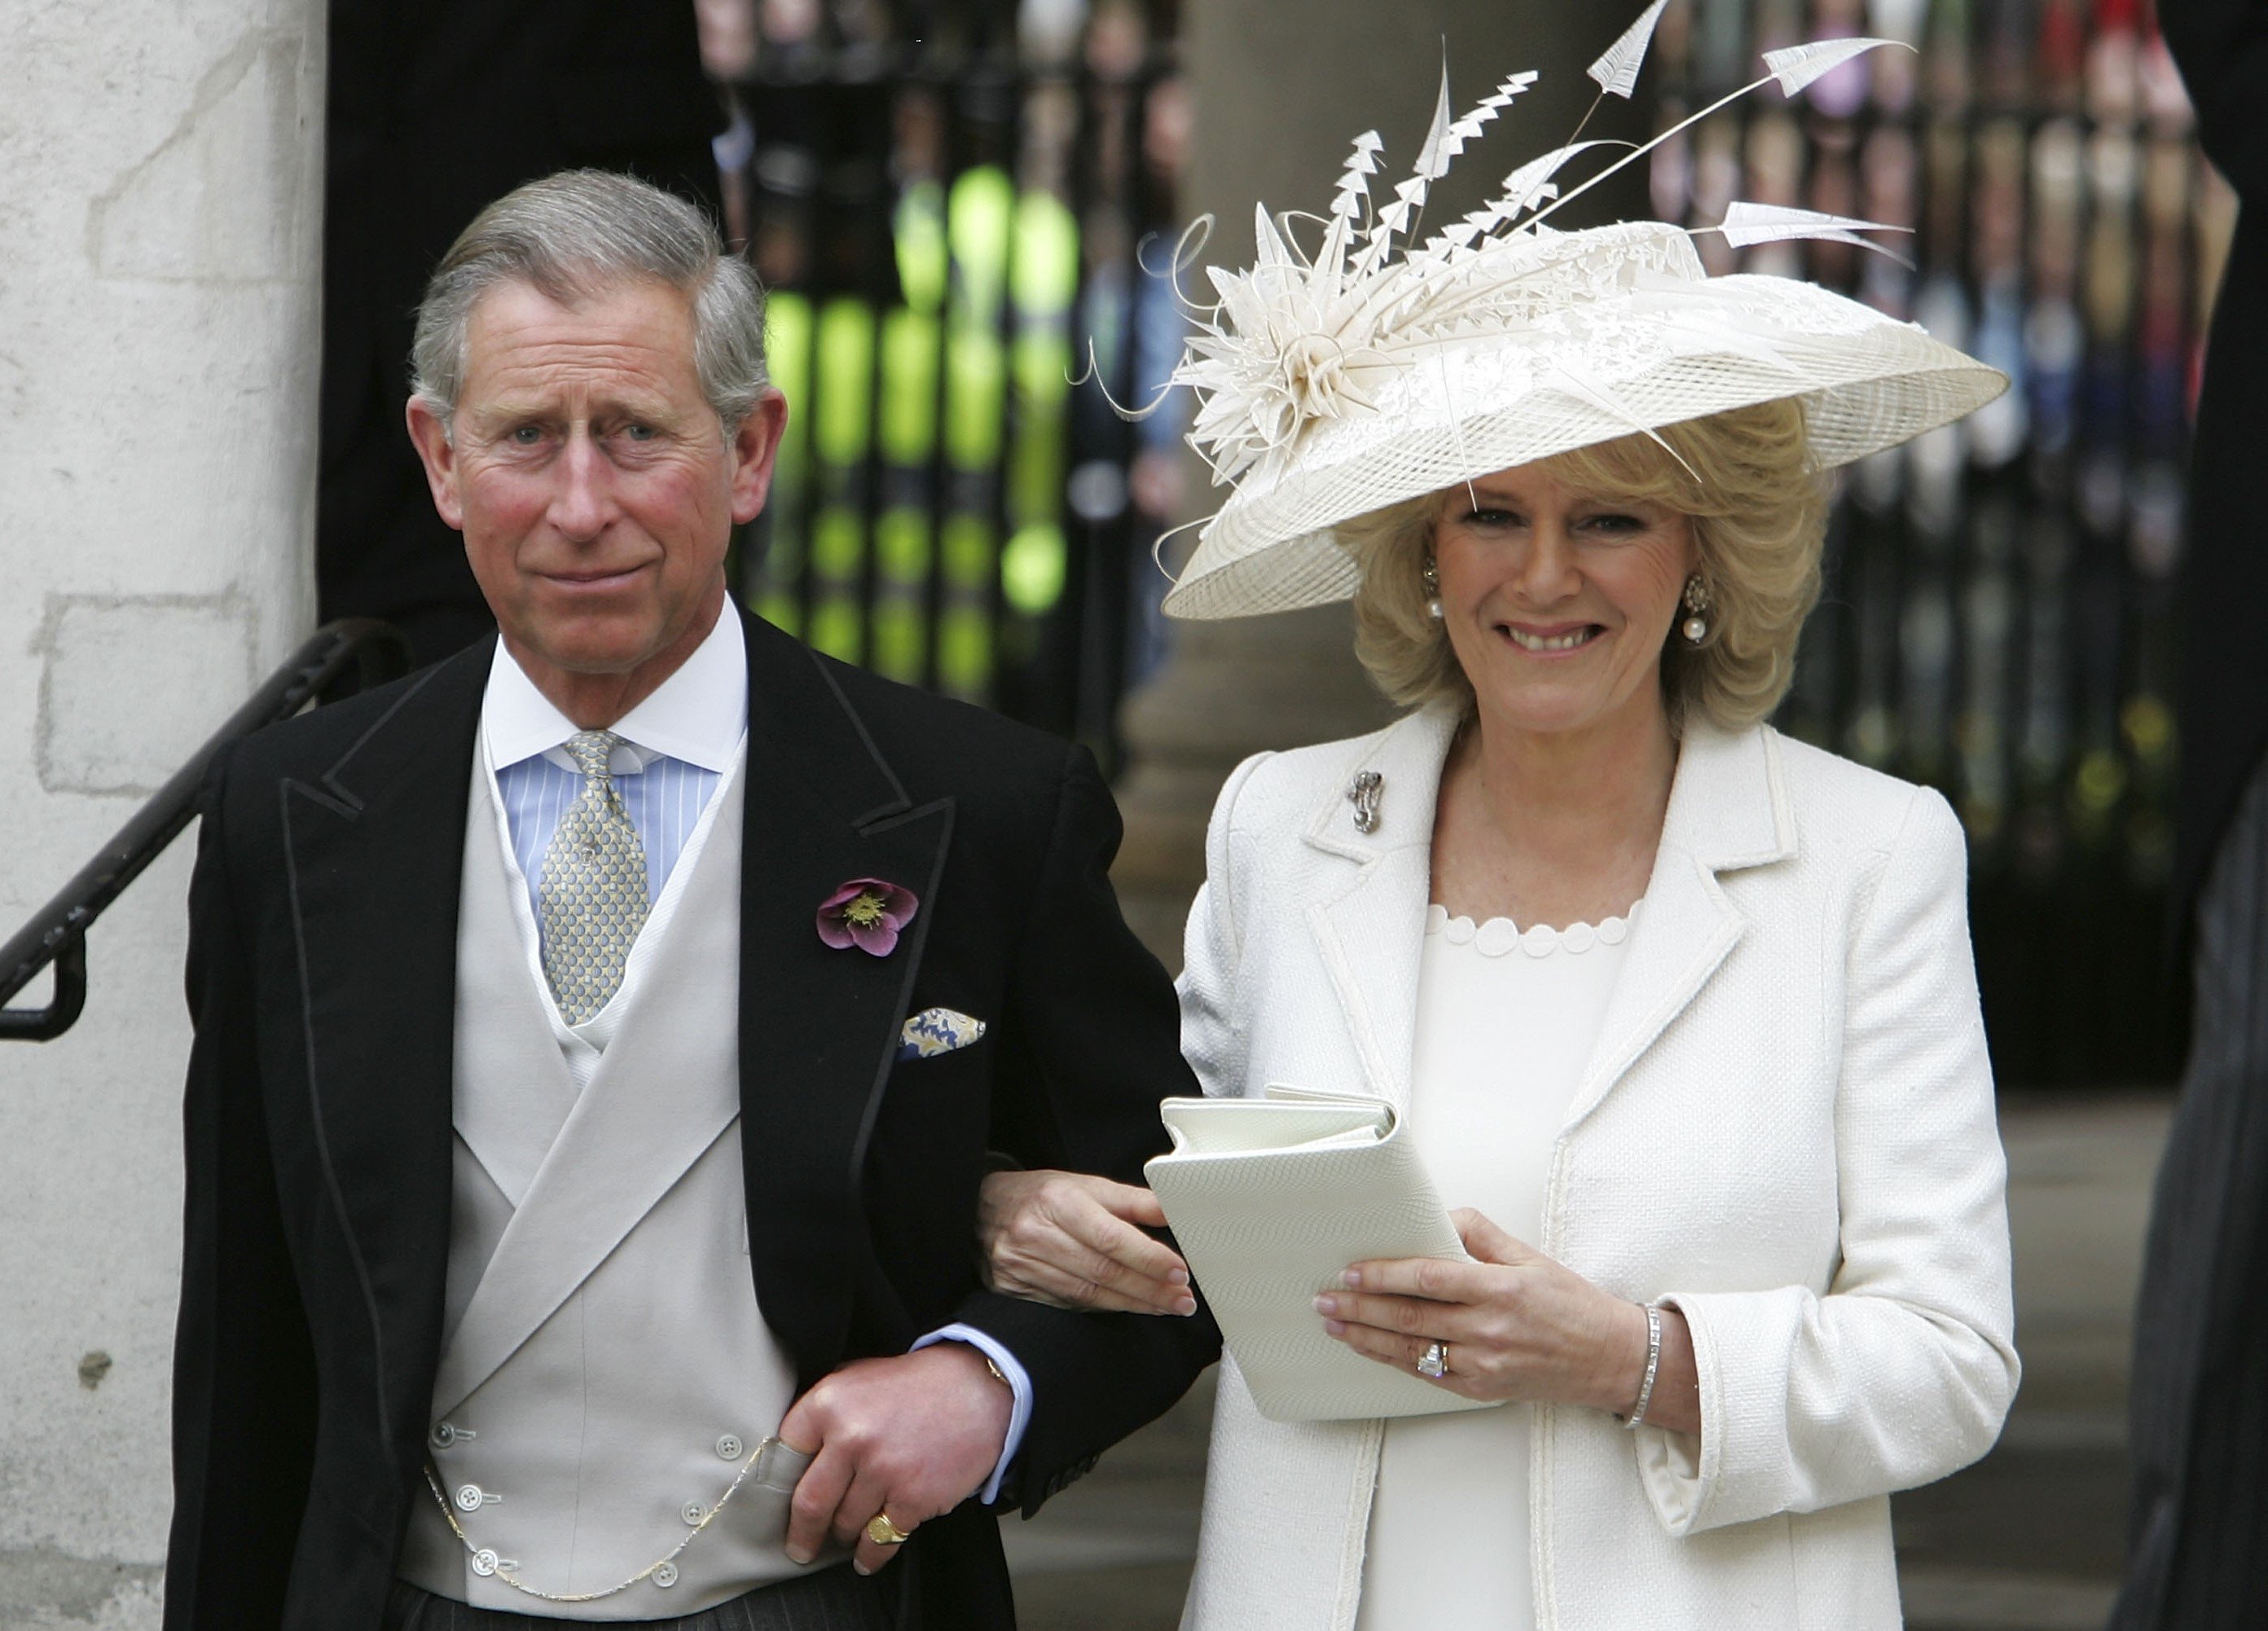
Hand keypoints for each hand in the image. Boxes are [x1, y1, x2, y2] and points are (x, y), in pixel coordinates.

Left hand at [776, 1344, 1012, 1574]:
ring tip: (845, 1537)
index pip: (785, 1454)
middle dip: (802, 1534)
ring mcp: (883, 1470)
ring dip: (843, 1536)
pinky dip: (871, 1555)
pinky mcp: (913, 1498)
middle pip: (808, 1503)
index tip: (778, 1503)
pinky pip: (880, 1540)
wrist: (978, 1388)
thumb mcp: (859, 1376)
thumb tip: (794, 1451)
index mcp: (831, 1401)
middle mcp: (852, 1436)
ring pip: (845, 1524)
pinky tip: (866, 1558)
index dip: (780, 1483)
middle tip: (799, 1547)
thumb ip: (826, 1409)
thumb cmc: (918, 1383)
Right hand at [977, 1169, 1195, 1316]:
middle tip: (1182, 1299)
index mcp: (1057, 1201)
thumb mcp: (1086, 1185)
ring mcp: (1020, 1266)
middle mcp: (1035, 1234)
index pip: (1110, 1237)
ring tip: (1165, 1306)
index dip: (1148, 1258)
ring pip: (1087, 1295)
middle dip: (1149, 1289)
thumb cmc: (1043, 1195)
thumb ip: (1132, 1201)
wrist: (983, 1209)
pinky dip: (1102, 1309)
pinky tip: (1127, 1308)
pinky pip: (1067, 1306)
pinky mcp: (1013, 1290)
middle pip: (1102, 1271)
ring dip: (1133, 1304)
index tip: (1179, 1271)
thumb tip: (1174, 1211)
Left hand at [1313, 1208, 1649, 1413]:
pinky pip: (1426, 1374)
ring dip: (1365, 1337)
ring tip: (1334, 1324)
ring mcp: (1483, 1365)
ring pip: (1410, 1350)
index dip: (1384, 1275)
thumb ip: (1479, 1233)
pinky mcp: (1480, 1389)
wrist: (1608, 1358)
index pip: (1428, 1278)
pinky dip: (1392, 1360)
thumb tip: (1435, 1216)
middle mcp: (1489, 1329)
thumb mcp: (1529, 1255)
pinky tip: (1368, 1348)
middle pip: (1409, 1316)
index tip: (1351, 1270)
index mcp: (1500, 1288)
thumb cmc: (1570, 1302)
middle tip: (1324, 1298)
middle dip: (1359, 1307)